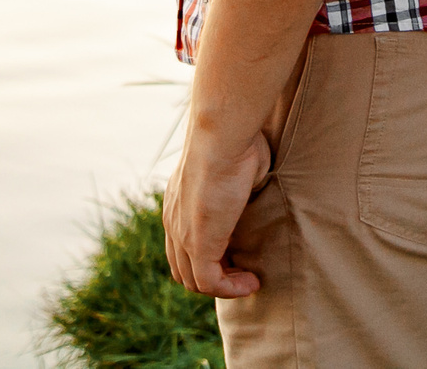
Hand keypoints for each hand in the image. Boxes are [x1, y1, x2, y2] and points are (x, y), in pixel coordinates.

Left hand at [163, 124, 271, 298]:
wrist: (222, 137)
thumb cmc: (235, 141)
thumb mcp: (234, 166)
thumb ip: (238, 184)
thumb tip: (253, 187)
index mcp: (177, 202)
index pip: (181, 245)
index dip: (209, 257)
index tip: (237, 256)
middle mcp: (173, 221)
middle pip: (183, 269)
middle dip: (215, 277)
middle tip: (244, 272)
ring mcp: (182, 235)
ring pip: (195, 281)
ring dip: (225, 286)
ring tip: (250, 280)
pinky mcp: (198, 245)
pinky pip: (211, 284)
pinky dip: (232, 289)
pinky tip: (252, 282)